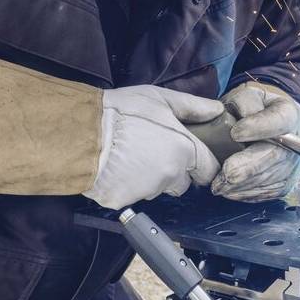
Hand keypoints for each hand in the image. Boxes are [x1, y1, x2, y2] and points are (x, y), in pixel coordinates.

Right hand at [84, 85, 223, 209]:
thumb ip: (192, 107)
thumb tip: (216, 110)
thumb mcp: (160, 98)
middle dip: (174, 171)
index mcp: (184, 150)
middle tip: (153, 150)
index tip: (192, 158)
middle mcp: (171, 175)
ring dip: (151, 178)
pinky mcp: (126, 201)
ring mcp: (148, 190)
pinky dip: (128, 186)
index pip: (209, 169)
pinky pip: (134, 196)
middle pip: (183, 182)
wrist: (83, 132)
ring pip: (158, 189)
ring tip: (132, 156)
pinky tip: (118, 168)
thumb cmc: (121, 113)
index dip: (201, 164)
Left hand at [211, 82, 299, 201]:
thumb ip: (245, 102)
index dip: (260, 128)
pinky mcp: (286, 183)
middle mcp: (298, 140)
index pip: (280, 120)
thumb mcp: (247, 96)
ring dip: (244, 184)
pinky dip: (246, 193)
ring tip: (219, 185)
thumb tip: (243, 121)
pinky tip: (228, 191)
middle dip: (250, 167)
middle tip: (227, 172)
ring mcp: (294, 165)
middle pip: (277, 156)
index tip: (235, 133)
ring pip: (270, 178)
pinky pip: (267, 192)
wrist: (261, 126)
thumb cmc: (250, 111)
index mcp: (289, 113)